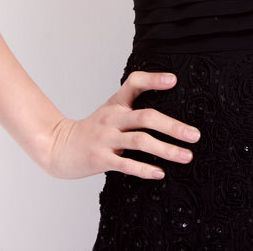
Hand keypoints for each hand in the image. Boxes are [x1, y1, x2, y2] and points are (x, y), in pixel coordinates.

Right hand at [39, 70, 200, 179]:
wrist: (58, 147)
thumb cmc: (94, 129)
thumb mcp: (111, 110)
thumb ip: (133, 105)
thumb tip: (168, 106)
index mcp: (116, 103)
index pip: (134, 83)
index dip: (154, 79)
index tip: (174, 80)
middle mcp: (112, 118)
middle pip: (146, 117)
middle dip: (173, 127)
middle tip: (194, 135)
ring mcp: (106, 139)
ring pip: (140, 142)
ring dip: (166, 149)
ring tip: (186, 156)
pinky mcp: (100, 159)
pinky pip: (126, 164)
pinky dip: (144, 169)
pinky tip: (160, 173)